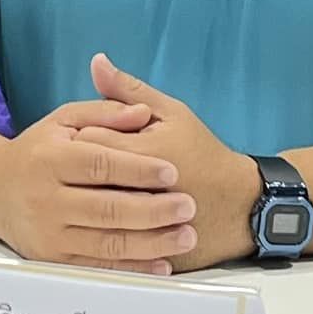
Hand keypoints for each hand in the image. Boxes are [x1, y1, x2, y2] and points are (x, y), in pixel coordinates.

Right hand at [0, 97, 199, 274]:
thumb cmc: (37, 150)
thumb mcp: (63, 120)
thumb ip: (104, 112)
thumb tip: (142, 113)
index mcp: (49, 159)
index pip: (100, 165)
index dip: (138, 169)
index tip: (172, 172)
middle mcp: (45, 199)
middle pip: (106, 209)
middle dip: (153, 211)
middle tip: (188, 206)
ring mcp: (47, 233)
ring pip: (106, 243)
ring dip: (151, 243)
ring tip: (185, 236)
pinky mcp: (51, 258)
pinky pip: (97, 267)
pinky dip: (132, 269)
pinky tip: (161, 264)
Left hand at [73, 55, 257, 272]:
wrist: (238, 205)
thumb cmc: (202, 153)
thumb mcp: (172, 113)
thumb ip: (129, 91)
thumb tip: (97, 62)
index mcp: (141, 155)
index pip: (86, 142)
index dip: (78, 136)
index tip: (80, 134)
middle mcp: (137, 193)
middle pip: (81, 180)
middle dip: (74, 171)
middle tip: (78, 166)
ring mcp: (139, 227)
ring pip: (90, 214)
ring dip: (83, 201)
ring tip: (86, 190)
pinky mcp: (141, 251)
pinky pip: (106, 244)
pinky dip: (97, 231)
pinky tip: (98, 218)